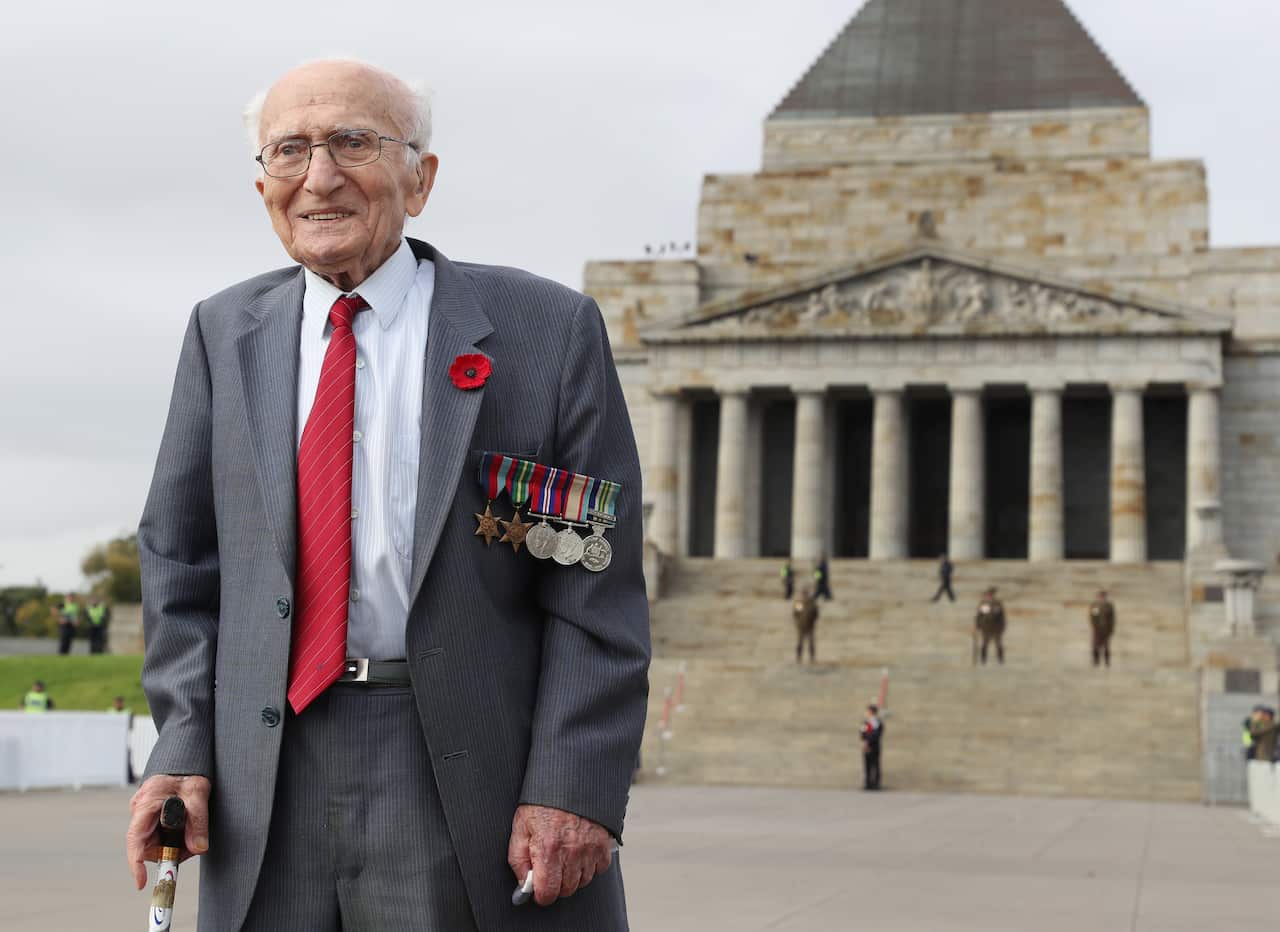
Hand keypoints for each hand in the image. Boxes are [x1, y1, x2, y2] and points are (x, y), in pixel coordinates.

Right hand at [126, 774, 211, 889]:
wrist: (185, 761)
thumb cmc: (188, 772)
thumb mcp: (198, 794)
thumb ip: (198, 822)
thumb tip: (198, 848)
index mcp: (146, 803)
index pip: (135, 840)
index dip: (136, 864)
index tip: (141, 882)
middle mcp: (140, 811)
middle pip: (148, 846)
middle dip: (170, 850)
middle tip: (194, 843)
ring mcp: (145, 815)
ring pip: (156, 843)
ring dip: (175, 844)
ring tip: (193, 829)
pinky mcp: (152, 818)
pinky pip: (160, 836)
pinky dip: (175, 838)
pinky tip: (188, 827)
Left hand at [507, 804, 612, 905]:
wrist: (568, 779)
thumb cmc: (542, 802)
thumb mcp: (520, 827)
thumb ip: (518, 860)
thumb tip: (524, 885)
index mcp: (548, 850)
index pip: (547, 894)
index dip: (540, 894)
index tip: (538, 886)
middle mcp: (571, 852)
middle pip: (566, 890)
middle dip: (556, 884)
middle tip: (550, 867)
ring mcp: (590, 848)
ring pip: (583, 882)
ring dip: (573, 875)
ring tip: (564, 856)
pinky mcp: (604, 843)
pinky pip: (599, 868)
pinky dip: (590, 865)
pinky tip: (580, 852)